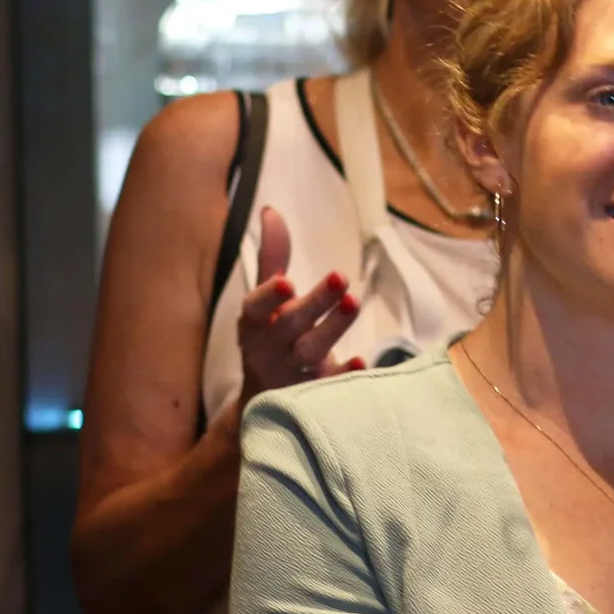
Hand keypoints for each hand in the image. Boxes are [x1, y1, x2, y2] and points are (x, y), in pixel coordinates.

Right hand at [232, 207, 363, 410]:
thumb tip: (270, 211)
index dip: (268, 296)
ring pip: (310, 352)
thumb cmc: (269, 337)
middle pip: (290, 325)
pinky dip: (343, 376)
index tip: (286, 282)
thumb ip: (271, 257)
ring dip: (333, 329)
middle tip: (341, 278)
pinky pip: (328, 387)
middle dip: (315, 303)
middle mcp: (269, 348)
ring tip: (353, 303)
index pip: (255, 308)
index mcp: (254, 323)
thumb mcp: (265, 300)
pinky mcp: (311, 395)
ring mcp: (290, 374)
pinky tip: (360, 362)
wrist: (265, 402)